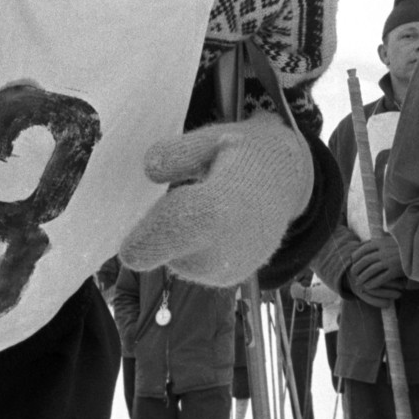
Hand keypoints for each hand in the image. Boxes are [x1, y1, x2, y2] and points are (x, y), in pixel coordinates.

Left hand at [119, 114, 311, 286]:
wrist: (292, 182)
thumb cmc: (248, 154)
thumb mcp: (214, 138)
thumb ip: (179, 152)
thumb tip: (149, 169)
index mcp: (216, 209)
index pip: (162, 237)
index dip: (139, 243)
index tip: (127, 245)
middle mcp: (223, 248)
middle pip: (160, 252)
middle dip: (156, 231)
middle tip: (181, 198)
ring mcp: (229, 269)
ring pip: (174, 259)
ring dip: (175, 239)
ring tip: (207, 209)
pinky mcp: (231, 279)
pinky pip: (192, 267)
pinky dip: (193, 249)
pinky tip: (217, 226)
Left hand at [346, 236, 407, 307]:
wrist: (417, 251)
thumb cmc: (401, 246)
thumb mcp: (388, 240)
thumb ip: (375, 242)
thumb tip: (360, 245)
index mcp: (381, 242)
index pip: (363, 249)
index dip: (355, 257)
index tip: (352, 262)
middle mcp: (384, 251)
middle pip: (365, 260)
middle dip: (357, 268)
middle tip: (353, 274)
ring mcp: (389, 261)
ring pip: (371, 270)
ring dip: (363, 278)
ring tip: (358, 283)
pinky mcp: (395, 270)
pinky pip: (381, 278)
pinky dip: (373, 283)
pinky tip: (368, 287)